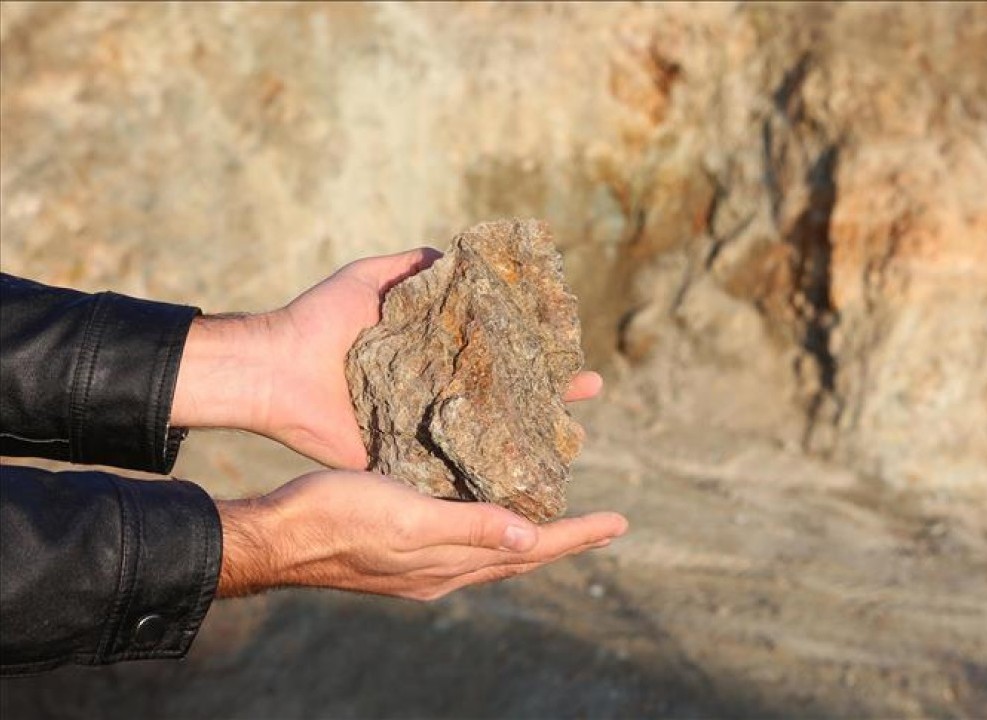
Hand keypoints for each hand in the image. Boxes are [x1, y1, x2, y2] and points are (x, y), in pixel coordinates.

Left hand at [172, 248, 604, 467]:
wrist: (279, 370)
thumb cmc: (322, 320)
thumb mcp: (370, 278)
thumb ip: (411, 267)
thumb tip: (457, 254)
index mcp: (433, 355)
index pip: (496, 353)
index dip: (533, 351)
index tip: (570, 345)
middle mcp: (436, 393)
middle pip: (504, 396)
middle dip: (548, 394)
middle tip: (589, 389)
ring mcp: (425, 429)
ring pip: (489, 435)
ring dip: (530, 436)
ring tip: (573, 434)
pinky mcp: (406, 461)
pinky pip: (452, 470)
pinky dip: (486, 475)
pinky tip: (526, 478)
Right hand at [215, 470, 627, 599]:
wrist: (274, 534)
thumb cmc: (336, 519)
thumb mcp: (408, 520)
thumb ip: (468, 529)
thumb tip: (531, 540)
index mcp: (450, 566)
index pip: (531, 551)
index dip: (576, 536)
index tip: (619, 523)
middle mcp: (443, 570)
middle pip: (520, 556)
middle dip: (564, 539)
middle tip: (603, 525)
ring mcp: (421, 562)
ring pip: (492, 549)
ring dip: (530, 534)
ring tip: (557, 517)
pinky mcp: (400, 545)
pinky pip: (463, 538)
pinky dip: (490, 524)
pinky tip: (486, 506)